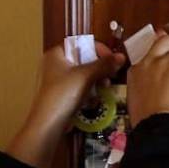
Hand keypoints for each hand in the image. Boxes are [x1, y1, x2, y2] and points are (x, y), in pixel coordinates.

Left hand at [6, 41, 124, 167]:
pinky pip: (77, 88)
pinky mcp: (60, 95)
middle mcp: (54, 64)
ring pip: (82, 75)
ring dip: (96, 80)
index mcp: (56, 54)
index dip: (99, 49)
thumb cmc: (63, 94)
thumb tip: (122, 56)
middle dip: (99, 68)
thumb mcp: (85, 76)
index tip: (112, 60)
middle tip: (110, 76)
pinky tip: (93, 100)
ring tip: (104, 88)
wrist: (47, 125)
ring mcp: (56, 81)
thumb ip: (104, 64)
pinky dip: (87, 91)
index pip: (81, 43)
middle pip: (83, 59)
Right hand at [126, 33, 168, 126]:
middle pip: (165, 41)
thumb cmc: (146, 119)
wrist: (156, 125)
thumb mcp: (136, 99)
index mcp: (136, 70)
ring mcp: (166, 62)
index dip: (162, 61)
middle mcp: (150, 61)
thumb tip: (154, 88)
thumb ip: (144, 86)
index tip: (168, 73)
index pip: (150, 55)